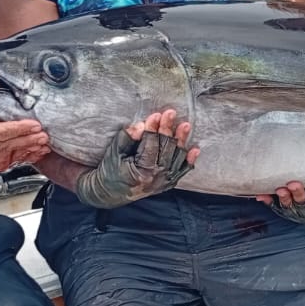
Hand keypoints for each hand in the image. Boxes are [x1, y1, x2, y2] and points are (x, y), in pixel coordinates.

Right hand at [74, 109, 198, 207]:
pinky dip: (189, 160)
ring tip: (185, 124)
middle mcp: (156, 178)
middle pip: (165, 148)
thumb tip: (142, 125)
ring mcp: (163, 182)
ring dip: (181, 140)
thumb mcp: (114, 152)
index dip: (153, 128)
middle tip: (170, 112)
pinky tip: (195, 148)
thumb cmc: (109, 170)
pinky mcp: (167, 184)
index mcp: (141, 171)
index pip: (150, 144)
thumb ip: (128, 138)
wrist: (109, 193)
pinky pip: (181, 171)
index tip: (155, 115)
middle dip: (167, 129)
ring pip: (176, 157)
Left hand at [257, 178, 304, 223]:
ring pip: (289, 206)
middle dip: (299, 193)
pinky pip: (275, 206)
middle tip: (293, 183)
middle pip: (304, 203)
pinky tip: (262, 195)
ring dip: (285, 197)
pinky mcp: (284, 210)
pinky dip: (269, 200)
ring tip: (280, 189)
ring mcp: (295, 211)